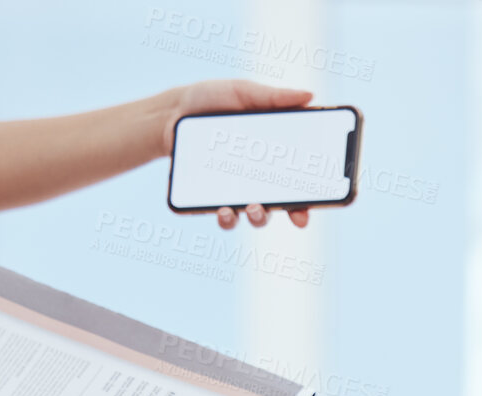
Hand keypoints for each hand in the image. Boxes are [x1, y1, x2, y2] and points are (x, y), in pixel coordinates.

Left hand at [162, 80, 315, 230]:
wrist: (171, 110)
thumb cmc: (212, 99)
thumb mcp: (244, 92)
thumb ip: (275, 97)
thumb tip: (310, 97)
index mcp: (273, 156)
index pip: (299, 183)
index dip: (308, 200)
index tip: (308, 210)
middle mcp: (258, 179)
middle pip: (280, 205)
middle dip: (288, 213)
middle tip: (286, 211)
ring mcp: (234, 190)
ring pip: (252, 216)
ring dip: (258, 218)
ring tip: (251, 208)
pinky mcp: (209, 195)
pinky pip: (222, 215)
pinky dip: (225, 218)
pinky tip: (222, 209)